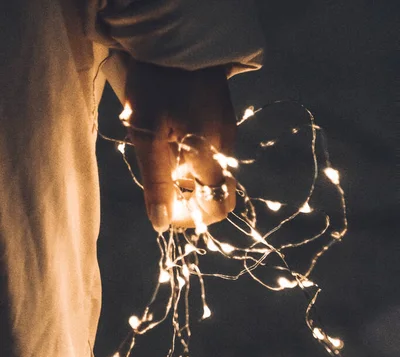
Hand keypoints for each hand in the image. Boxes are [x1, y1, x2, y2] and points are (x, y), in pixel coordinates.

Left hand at [124, 60, 235, 231]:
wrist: (176, 37)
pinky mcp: (222, 120)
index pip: (217, 208)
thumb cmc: (157, 85)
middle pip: (215, 193)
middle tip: (162, 186)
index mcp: (209, 155)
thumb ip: (156, 183)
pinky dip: (191, 158)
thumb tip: (161, 224)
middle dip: (190, 199)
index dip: (194, 218)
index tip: (168, 209)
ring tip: (162, 154)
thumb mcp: (147, 136)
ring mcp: (227, 133)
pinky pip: (210, 153)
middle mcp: (225, 149)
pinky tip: (171, 139)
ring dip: (187, 177)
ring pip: (211, 173)